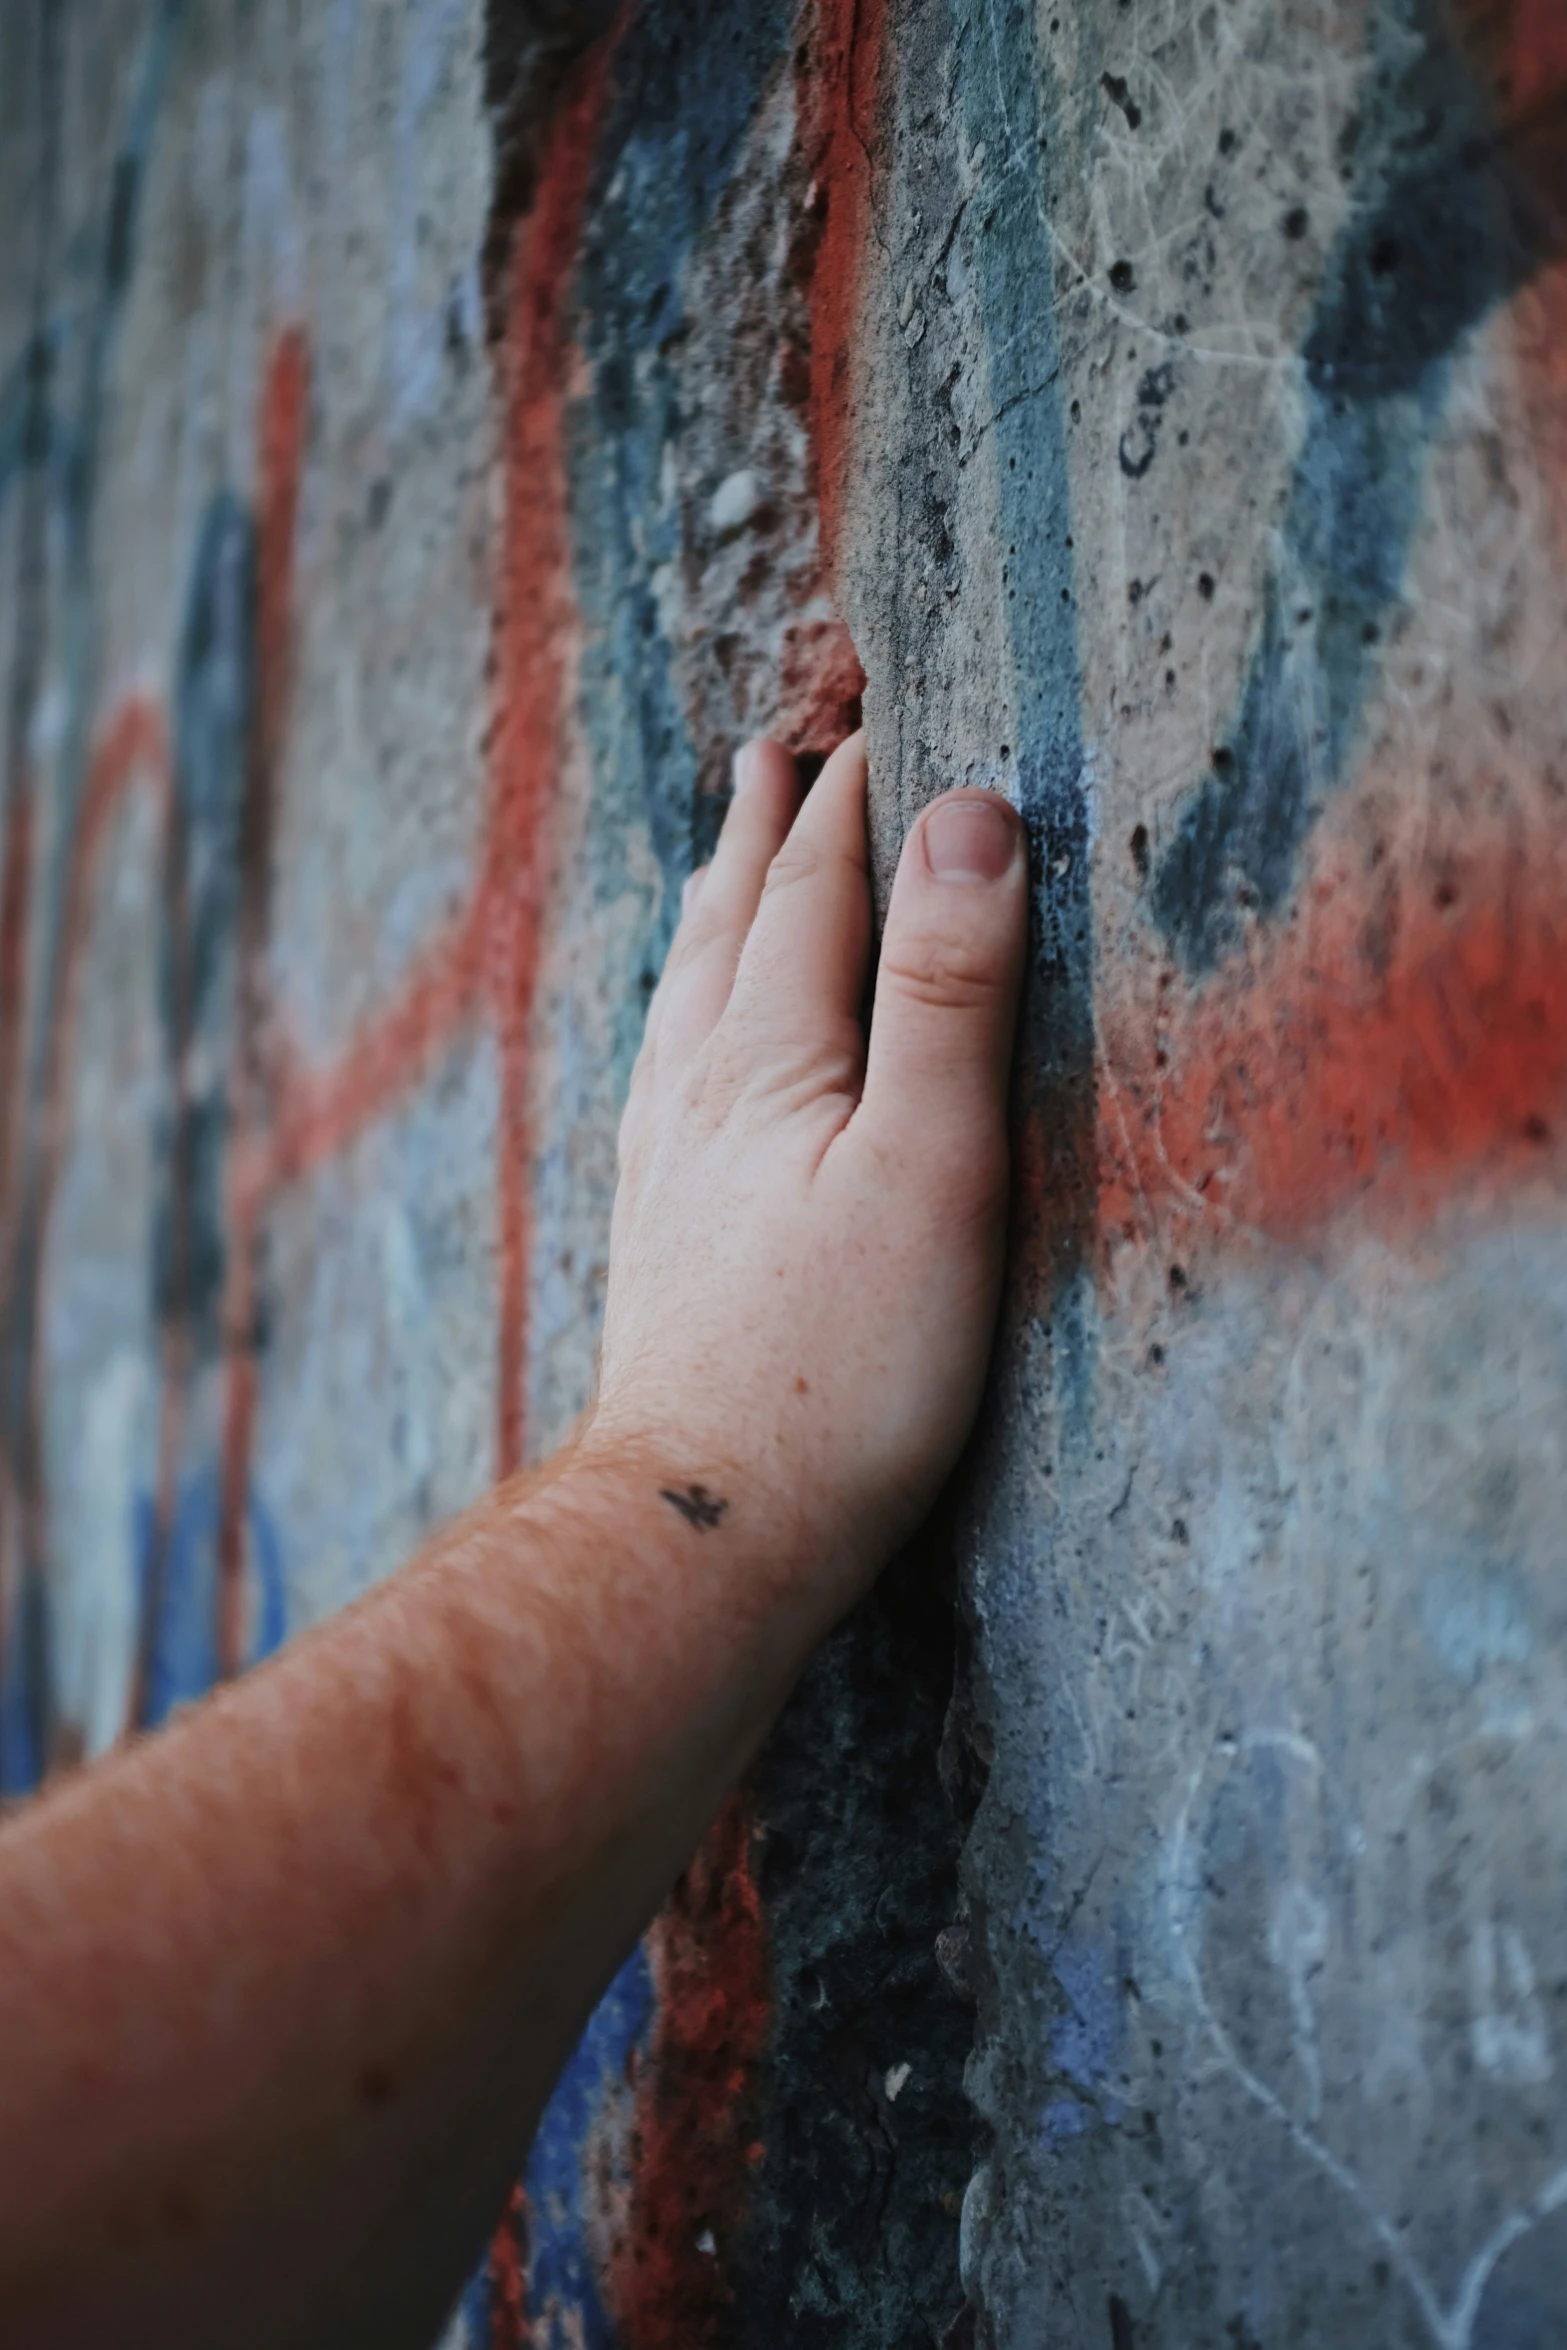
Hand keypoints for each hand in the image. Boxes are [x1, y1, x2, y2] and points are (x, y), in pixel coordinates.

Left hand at [586, 731, 1028, 1624]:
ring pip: (688, 994)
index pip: (815, 887)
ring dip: (714, 908)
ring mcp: (667, 1164)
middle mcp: (699, 1090)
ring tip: (723, 860)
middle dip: (766, 828)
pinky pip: (664, 1074)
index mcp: (772, 1055)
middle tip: (777, 752)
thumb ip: (948, 993)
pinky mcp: (660, 1235)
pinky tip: (680, 1048)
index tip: (875, 716)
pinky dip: (682, 1014)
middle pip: (733, 922)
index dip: (851, 797)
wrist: (702, 1524)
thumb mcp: (928, 1166)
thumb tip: (968, 817)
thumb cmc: (838, 1367)